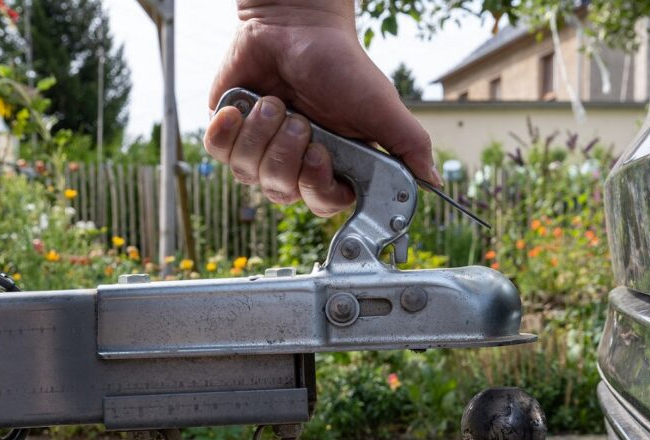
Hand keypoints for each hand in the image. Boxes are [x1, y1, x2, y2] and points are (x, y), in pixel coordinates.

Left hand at [204, 1, 438, 216]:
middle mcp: (295, 164)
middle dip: (288, 154)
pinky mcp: (230, 133)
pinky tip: (244, 106)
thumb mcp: (382, 107)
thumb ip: (408, 146)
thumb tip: (431, 181)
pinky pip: (218, 153)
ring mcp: (259, 151)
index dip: (317, 187)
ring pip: (248, 173)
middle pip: (282, 192)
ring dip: (262, 132)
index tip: (320, 156)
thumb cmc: (340, 65)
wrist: (294, 25)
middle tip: (300, 118)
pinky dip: (230, 129)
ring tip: (274, 101)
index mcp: (332, 165)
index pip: (322, 203)